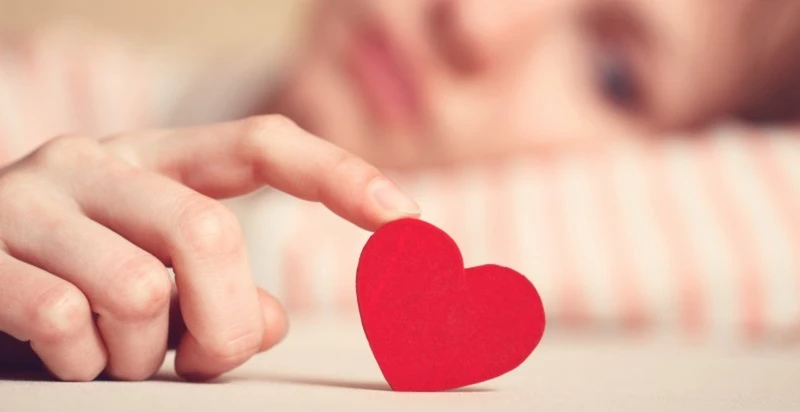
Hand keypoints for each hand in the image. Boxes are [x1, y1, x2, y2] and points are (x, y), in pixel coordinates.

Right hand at [0, 115, 419, 380]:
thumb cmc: (72, 281)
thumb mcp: (157, 277)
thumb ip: (221, 290)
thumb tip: (268, 321)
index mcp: (157, 160)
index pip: (262, 144)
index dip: (340, 175)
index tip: (410, 220)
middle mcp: (98, 161)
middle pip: (210, 234)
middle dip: (222, 323)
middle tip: (198, 360)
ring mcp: (35, 199)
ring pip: (141, 292)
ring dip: (142, 355)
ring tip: (113, 354)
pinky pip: (65, 325)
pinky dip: (81, 365)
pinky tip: (62, 356)